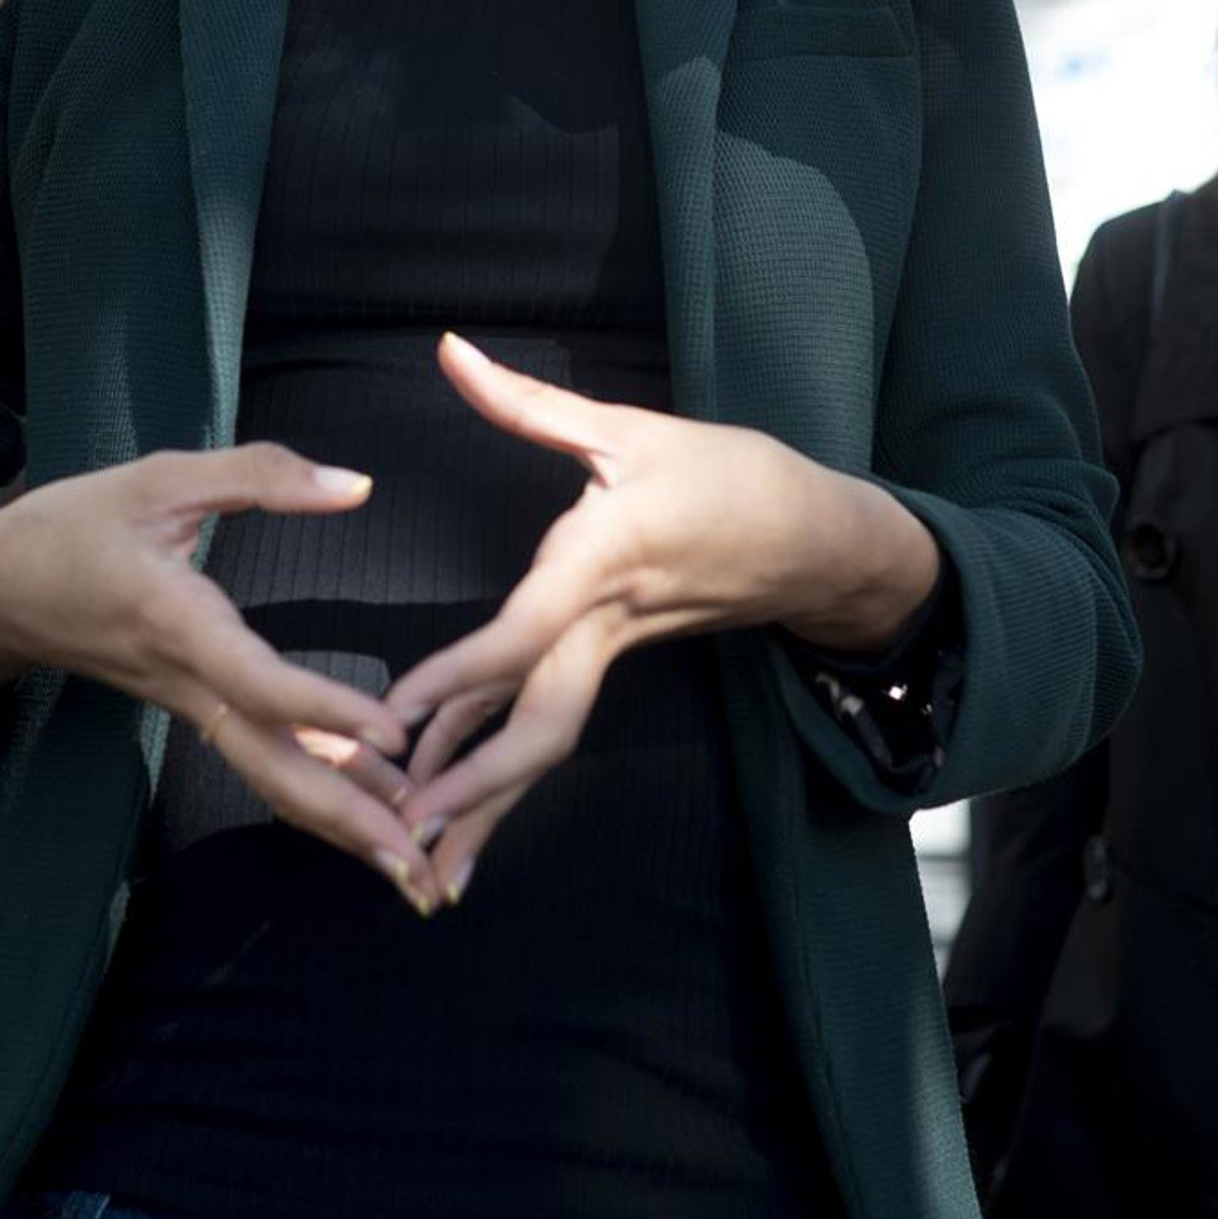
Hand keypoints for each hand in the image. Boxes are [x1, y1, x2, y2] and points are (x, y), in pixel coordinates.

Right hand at [0, 447, 442, 914]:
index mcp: (175, 621)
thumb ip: (258, 475)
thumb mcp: (158, 477)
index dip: (324, 708)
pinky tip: (371, 805)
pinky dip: (317, 789)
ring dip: (342, 821)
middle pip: (271, 768)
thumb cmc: (67, 529)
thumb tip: (358, 487)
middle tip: (421, 870)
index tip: (394, 730)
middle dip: (347, 820)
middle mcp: (184, 681)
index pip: (256, 682)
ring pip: (268, 775)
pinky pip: (259, 758)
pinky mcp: (190, 708)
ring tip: (417, 863)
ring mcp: (186, 705)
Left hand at [381, 338, 938, 901]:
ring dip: (483, 803)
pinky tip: (456, 809)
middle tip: (403, 837)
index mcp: (602, 563)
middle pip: (540, 723)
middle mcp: (604, 625)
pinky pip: (549, 725)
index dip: (459, 676)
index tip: (398, 715)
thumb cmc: (731, 476)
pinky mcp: (612, 663)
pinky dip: (501, 771)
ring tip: (422, 870)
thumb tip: (450, 348)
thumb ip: (528, 400)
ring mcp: (611, 653)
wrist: (819, 539)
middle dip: (474, 787)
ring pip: (542, 740)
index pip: (524, 632)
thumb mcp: (631, 425)